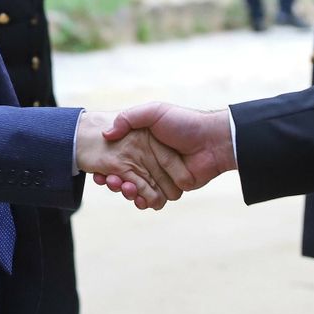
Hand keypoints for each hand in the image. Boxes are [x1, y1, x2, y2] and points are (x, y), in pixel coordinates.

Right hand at [93, 103, 235, 203]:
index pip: (118, 157)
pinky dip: (144, 201)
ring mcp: (161, 175)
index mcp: (143, 142)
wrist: (214, 141)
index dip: (106, 166)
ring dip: (127, 191)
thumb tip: (106, 134)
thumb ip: (128, 118)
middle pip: (124, 176)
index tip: (99, 172)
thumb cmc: (185, 123)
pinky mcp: (173, 188)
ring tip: (125, 188)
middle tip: (111, 181)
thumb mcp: (154, 112)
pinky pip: (154, 199)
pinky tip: (137, 198)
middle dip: (114, 181)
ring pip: (136, 190)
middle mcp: (150, 159)